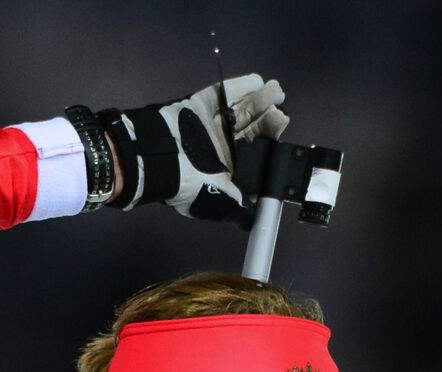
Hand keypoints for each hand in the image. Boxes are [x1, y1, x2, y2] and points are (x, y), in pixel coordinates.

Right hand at [101, 75, 287, 223]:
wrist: (161, 160)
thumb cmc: (191, 185)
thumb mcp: (220, 204)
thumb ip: (239, 208)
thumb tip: (254, 219)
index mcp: (228, 169)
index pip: (256, 154)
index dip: (270, 144)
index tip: (280, 133)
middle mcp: (222, 147)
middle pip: (252, 131)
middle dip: (268, 122)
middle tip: (279, 114)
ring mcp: (213, 126)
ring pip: (242, 111)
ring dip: (261, 101)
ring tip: (276, 92)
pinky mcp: (202, 106)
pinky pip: (224, 95)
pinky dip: (241, 87)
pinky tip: (258, 83)